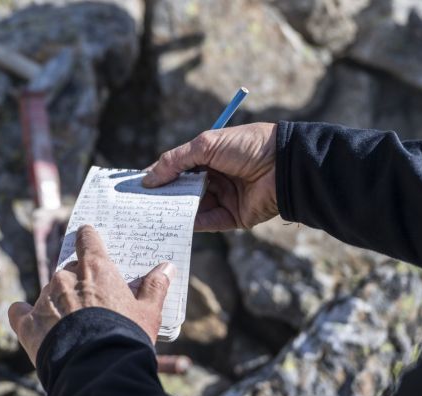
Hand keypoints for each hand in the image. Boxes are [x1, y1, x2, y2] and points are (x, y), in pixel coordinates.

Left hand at [8, 225, 174, 365]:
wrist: (97, 371)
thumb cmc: (125, 338)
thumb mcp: (148, 313)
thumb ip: (154, 287)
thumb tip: (167, 267)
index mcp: (95, 268)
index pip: (88, 239)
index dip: (88, 238)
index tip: (88, 238)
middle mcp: (65, 277)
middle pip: (70, 270)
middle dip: (79, 283)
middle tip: (92, 305)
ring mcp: (44, 298)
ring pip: (50, 292)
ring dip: (58, 302)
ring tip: (73, 328)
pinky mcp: (27, 323)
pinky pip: (20, 312)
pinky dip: (26, 316)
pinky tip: (34, 325)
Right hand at [143, 122, 278, 230]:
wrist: (285, 165)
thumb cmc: (248, 146)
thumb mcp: (206, 145)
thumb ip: (174, 161)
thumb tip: (148, 178)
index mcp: (210, 156)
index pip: (178, 167)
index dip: (159, 175)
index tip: (137, 184)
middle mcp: (216, 177)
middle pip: (183, 189)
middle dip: (163, 195)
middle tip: (139, 203)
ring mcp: (224, 198)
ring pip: (193, 207)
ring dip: (175, 210)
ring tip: (152, 215)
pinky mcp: (234, 217)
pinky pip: (208, 222)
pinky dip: (192, 223)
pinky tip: (175, 223)